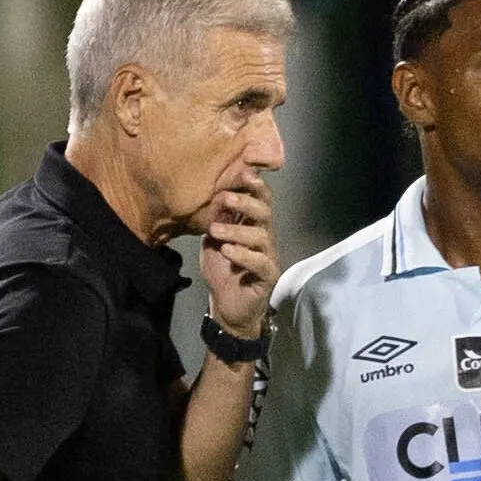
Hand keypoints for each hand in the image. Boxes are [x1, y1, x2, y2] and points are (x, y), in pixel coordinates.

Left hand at [200, 173, 279, 340]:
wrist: (226, 307)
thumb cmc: (223, 272)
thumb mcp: (212, 243)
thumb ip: (215, 221)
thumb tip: (214, 198)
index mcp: (252, 226)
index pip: (260, 200)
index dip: (254, 186)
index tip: (242, 172)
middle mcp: (264, 238)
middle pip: (264, 212)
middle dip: (246, 202)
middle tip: (226, 198)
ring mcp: (267, 256)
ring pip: (260, 236)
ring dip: (236, 231)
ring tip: (216, 231)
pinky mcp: (267, 276)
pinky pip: (260, 262)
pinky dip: (243, 255)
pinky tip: (228, 252)